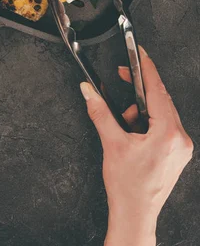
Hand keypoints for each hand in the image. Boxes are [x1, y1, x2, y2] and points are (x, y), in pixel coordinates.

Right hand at [80, 46, 192, 245]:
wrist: (135, 216)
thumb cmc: (127, 187)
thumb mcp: (112, 144)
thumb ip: (100, 112)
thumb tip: (89, 90)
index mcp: (168, 134)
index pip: (157, 91)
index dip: (147, 69)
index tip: (140, 53)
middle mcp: (180, 139)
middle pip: (161, 100)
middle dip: (139, 90)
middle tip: (124, 76)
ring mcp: (181, 148)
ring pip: (162, 113)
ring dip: (141, 110)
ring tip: (125, 125)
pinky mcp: (177, 154)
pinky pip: (165, 126)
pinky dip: (148, 122)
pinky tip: (134, 133)